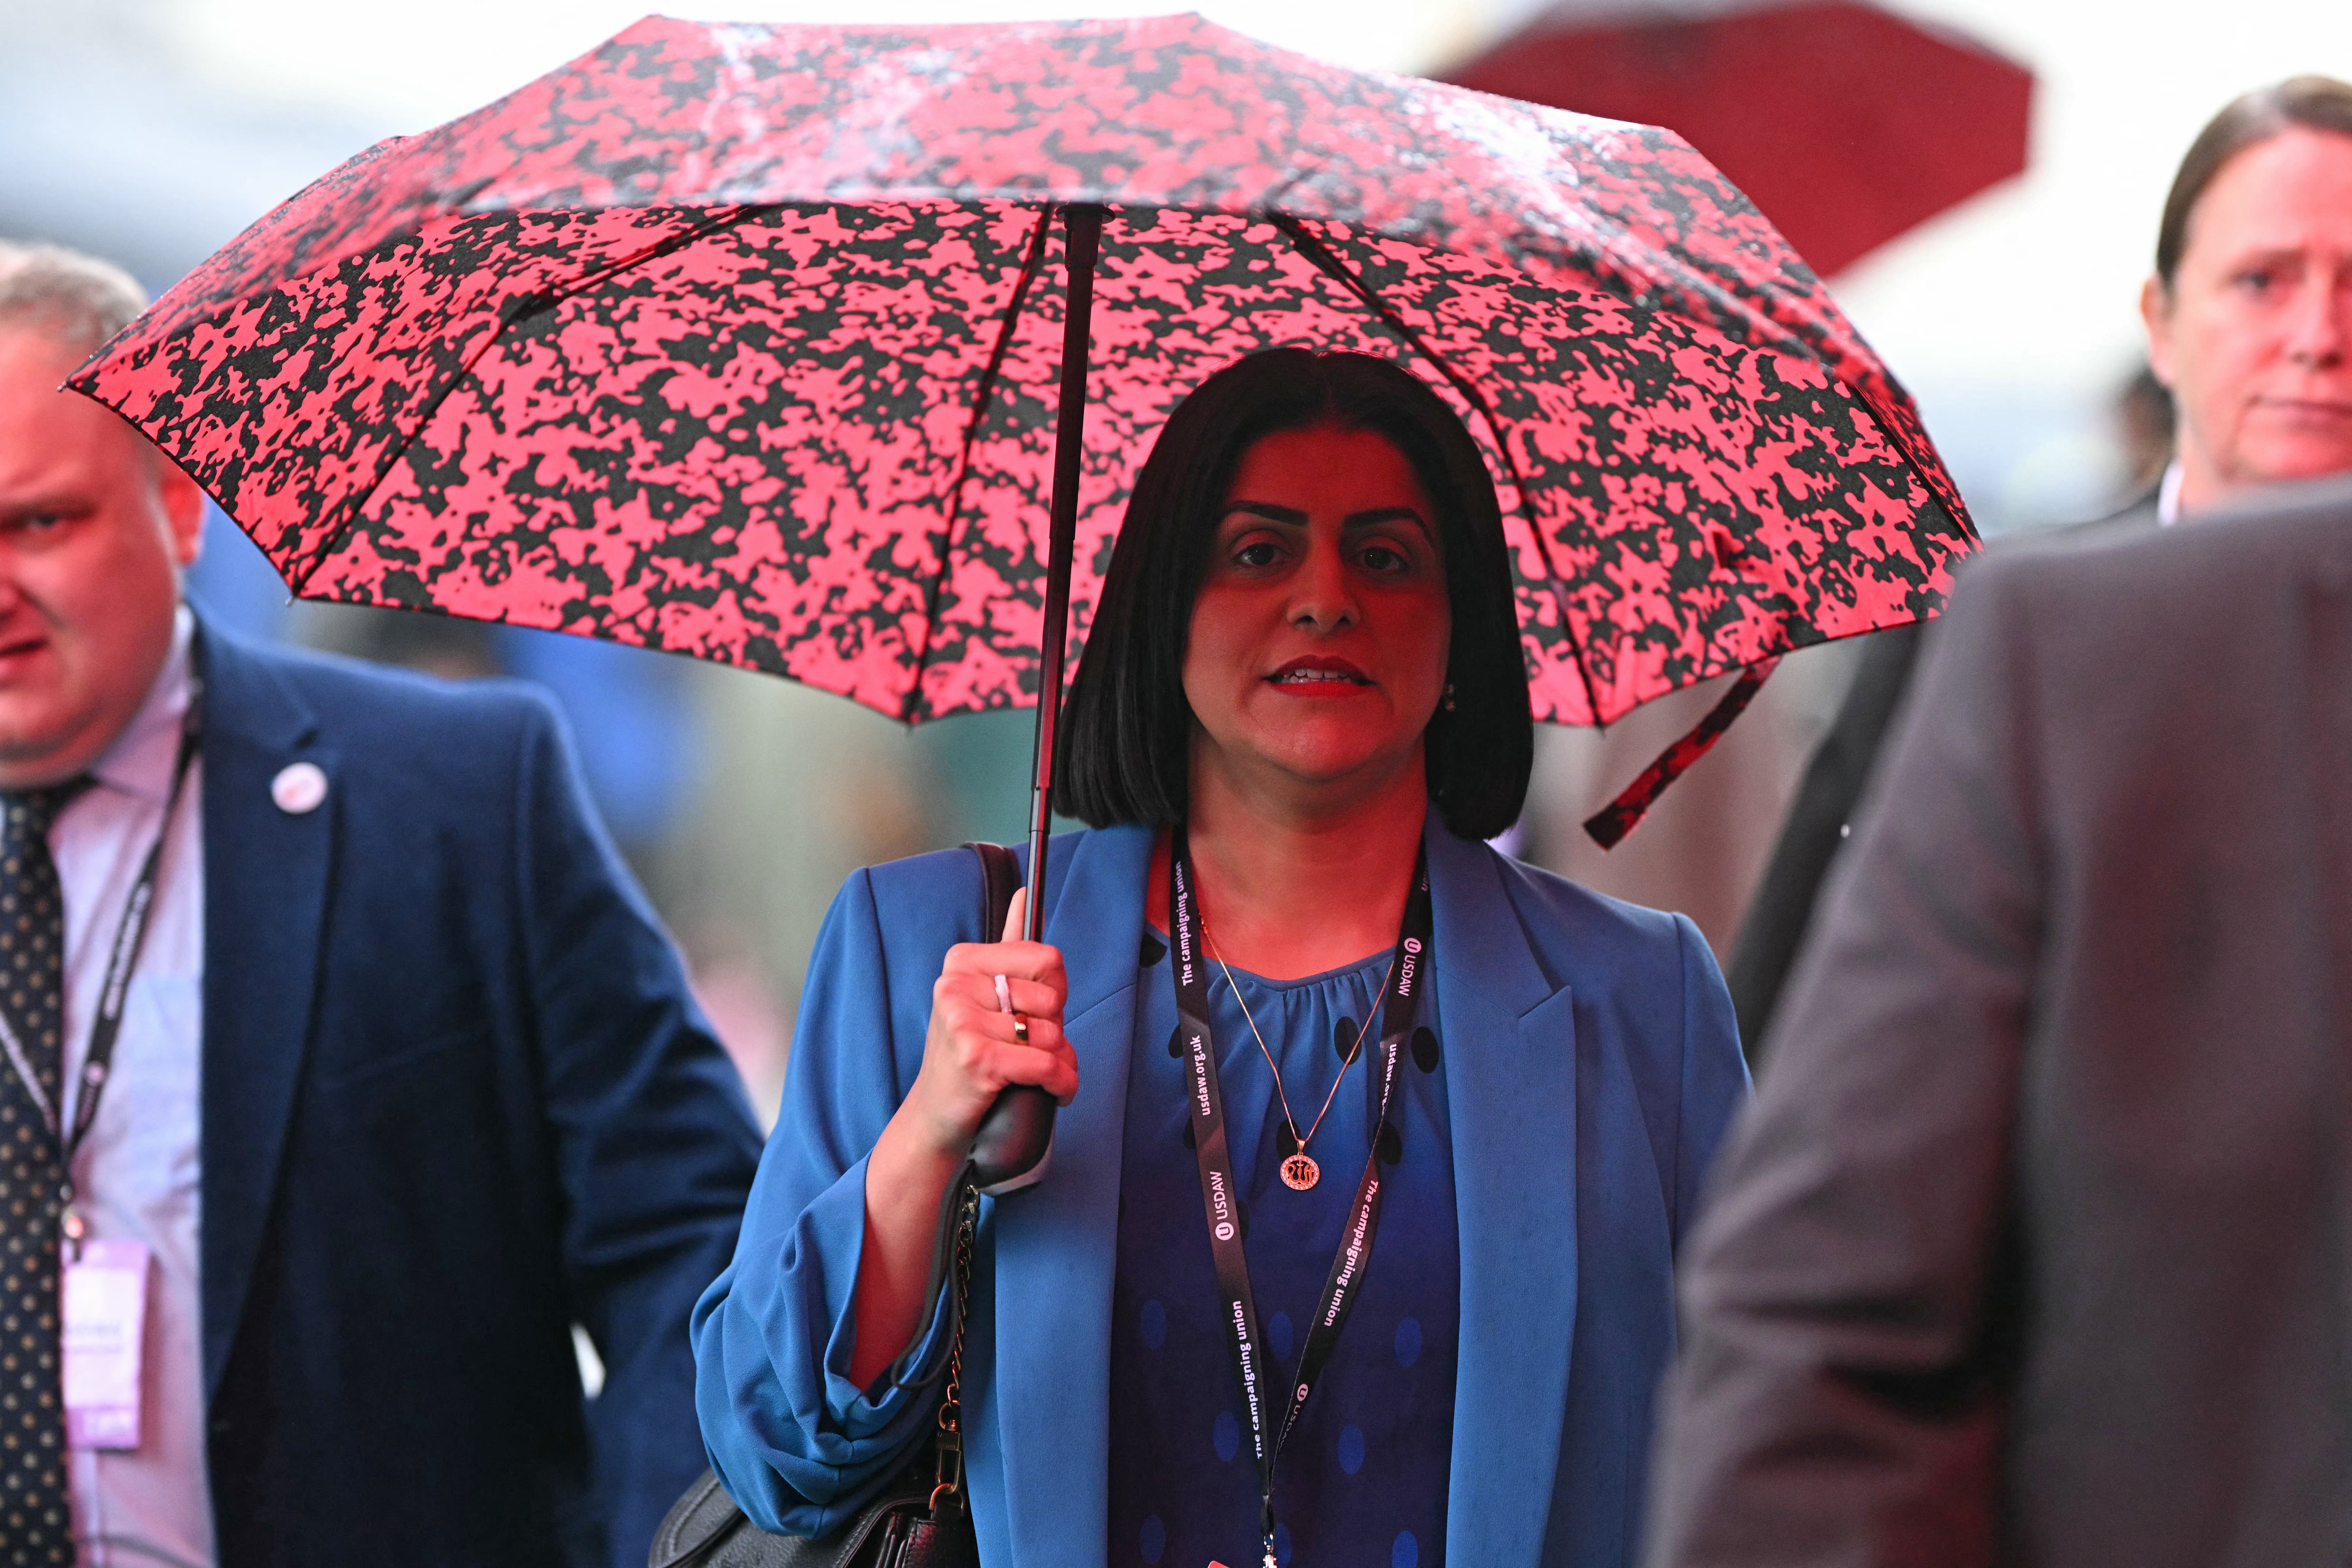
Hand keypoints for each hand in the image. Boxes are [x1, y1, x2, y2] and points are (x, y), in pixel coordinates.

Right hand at [899, 889, 1076, 1160]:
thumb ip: (1009, 948)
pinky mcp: (977, 1058)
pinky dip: (1062, 1084)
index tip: (1035, 1011)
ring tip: (1037, 1072)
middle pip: (1052, 998)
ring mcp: (963, 1022)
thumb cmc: (969, 1054)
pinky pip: (1048, 1064)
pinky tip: (1055, 1092)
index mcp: (962, 961)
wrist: (935, 1115)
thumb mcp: (983, 996)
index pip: (1047, 958)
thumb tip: (1027, 893)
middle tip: (1027, 1048)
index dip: (1054, 993)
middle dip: (1053, 1030)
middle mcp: (956, 985)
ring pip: (1052, 1035)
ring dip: (1059, 1061)